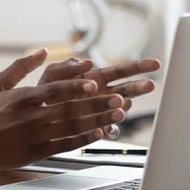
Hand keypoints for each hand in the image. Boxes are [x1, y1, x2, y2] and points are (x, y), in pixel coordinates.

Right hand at [0, 49, 126, 173]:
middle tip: (119, 98)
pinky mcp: (38, 152)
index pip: (54, 90)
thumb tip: (43, 51)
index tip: (95, 81)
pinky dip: (85, 139)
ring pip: (73, 127)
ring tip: (118, 114)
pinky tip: (100, 133)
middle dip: (97, 104)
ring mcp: (36, 136)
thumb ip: (21, 66)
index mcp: (22, 98)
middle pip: (70, 109)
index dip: (76, 86)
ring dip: (98, 120)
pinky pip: (67, 144)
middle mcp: (31, 117)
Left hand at [37, 56, 160, 136]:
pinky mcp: (93, 127)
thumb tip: (89, 62)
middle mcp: (102, 94)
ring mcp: (99, 111)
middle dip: (139, 86)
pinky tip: (108, 124)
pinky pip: (106, 127)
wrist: (34, 114)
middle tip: (151, 84)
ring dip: (123, 107)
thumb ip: (68, 67)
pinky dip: (108, 126)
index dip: (139, 66)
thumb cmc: (45, 91)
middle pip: (127, 89)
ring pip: (118, 109)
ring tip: (124, 106)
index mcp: (96, 77)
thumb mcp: (53, 74)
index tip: (155, 64)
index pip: (122, 70)